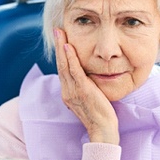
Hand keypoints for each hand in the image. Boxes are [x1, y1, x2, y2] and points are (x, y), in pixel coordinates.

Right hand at [54, 28, 118, 143]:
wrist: (103, 129)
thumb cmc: (99, 115)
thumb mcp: (88, 99)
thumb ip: (83, 87)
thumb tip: (85, 77)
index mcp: (67, 93)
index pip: (62, 69)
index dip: (60, 54)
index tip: (60, 39)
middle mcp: (67, 91)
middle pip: (60, 64)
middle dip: (58, 46)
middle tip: (56, 30)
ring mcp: (73, 91)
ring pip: (64, 65)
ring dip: (61, 47)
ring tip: (59, 32)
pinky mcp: (82, 90)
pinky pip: (74, 71)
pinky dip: (70, 58)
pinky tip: (68, 47)